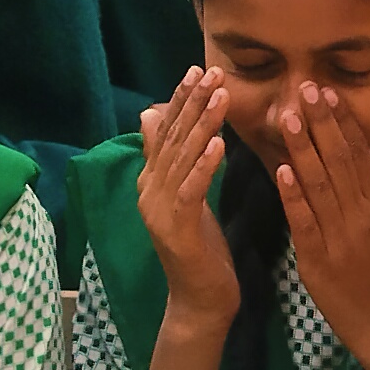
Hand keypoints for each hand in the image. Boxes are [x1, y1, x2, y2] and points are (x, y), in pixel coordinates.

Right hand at [135, 69, 238, 327]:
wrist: (200, 300)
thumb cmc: (202, 249)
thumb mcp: (189, 197)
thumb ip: (175, 160)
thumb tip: (154, 117)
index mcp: (152, 181)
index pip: (166, 132)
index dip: (180, 100)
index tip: (198, 69)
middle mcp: (149, 191)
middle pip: (172, 138)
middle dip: (192, 102)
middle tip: (212, 71)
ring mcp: (158, 210)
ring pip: (182, 158)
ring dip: (202, 124)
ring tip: (220, 95)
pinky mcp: (175, 229)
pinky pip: (191, 189)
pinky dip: (204, 164)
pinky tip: (220, 143)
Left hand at [277, 83, 369, 360]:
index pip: (361, 155)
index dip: (343, 122)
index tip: (328, 94)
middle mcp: (360, 217)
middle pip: (336, 162)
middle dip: (319, 124)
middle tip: (303, 90)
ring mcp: (336, 238)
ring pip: (316, 185)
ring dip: (300, 149)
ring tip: (287, 116)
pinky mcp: (315, 260)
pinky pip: (302, 221)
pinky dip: (291, 194)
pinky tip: (280, 168)